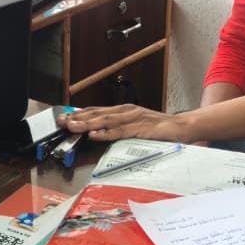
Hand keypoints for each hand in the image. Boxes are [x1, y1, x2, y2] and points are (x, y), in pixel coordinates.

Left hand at [59, 105, 193, 142]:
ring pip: (106, 121)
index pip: (97, 111)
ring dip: (88, 124)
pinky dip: (107, 133)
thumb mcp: (135, 126)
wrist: (183, 127)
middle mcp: (127, 111)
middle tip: (61, 122)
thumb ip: (119, 128)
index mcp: (124, 111)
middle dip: (77, 118)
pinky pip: (121, 132)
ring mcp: (134, 119)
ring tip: (72, 127)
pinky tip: (95, 134)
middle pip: (98, 114)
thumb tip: (99, 132)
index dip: (79, 114)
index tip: (63, 118)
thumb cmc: (159, 128)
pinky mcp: (142, 128)